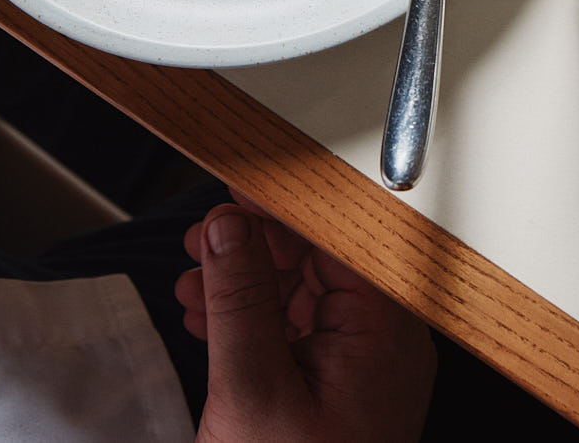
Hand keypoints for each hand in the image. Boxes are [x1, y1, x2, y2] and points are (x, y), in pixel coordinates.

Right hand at [178, 196, 434, 442]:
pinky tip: (211, 319)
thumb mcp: (253, 387)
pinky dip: (252, 322)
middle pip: (319, 261)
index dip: (281, 208)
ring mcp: (362, 366)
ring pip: (302, 295)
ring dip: (244, 285)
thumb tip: (230, 230)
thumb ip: (240, 301)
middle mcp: (384, 341)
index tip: (238, 190)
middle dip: (253, 247)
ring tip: (195, 285)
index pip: (337, 237)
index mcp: (383, 330)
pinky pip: (298, 332)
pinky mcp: (338, 387)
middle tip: (202, 241)